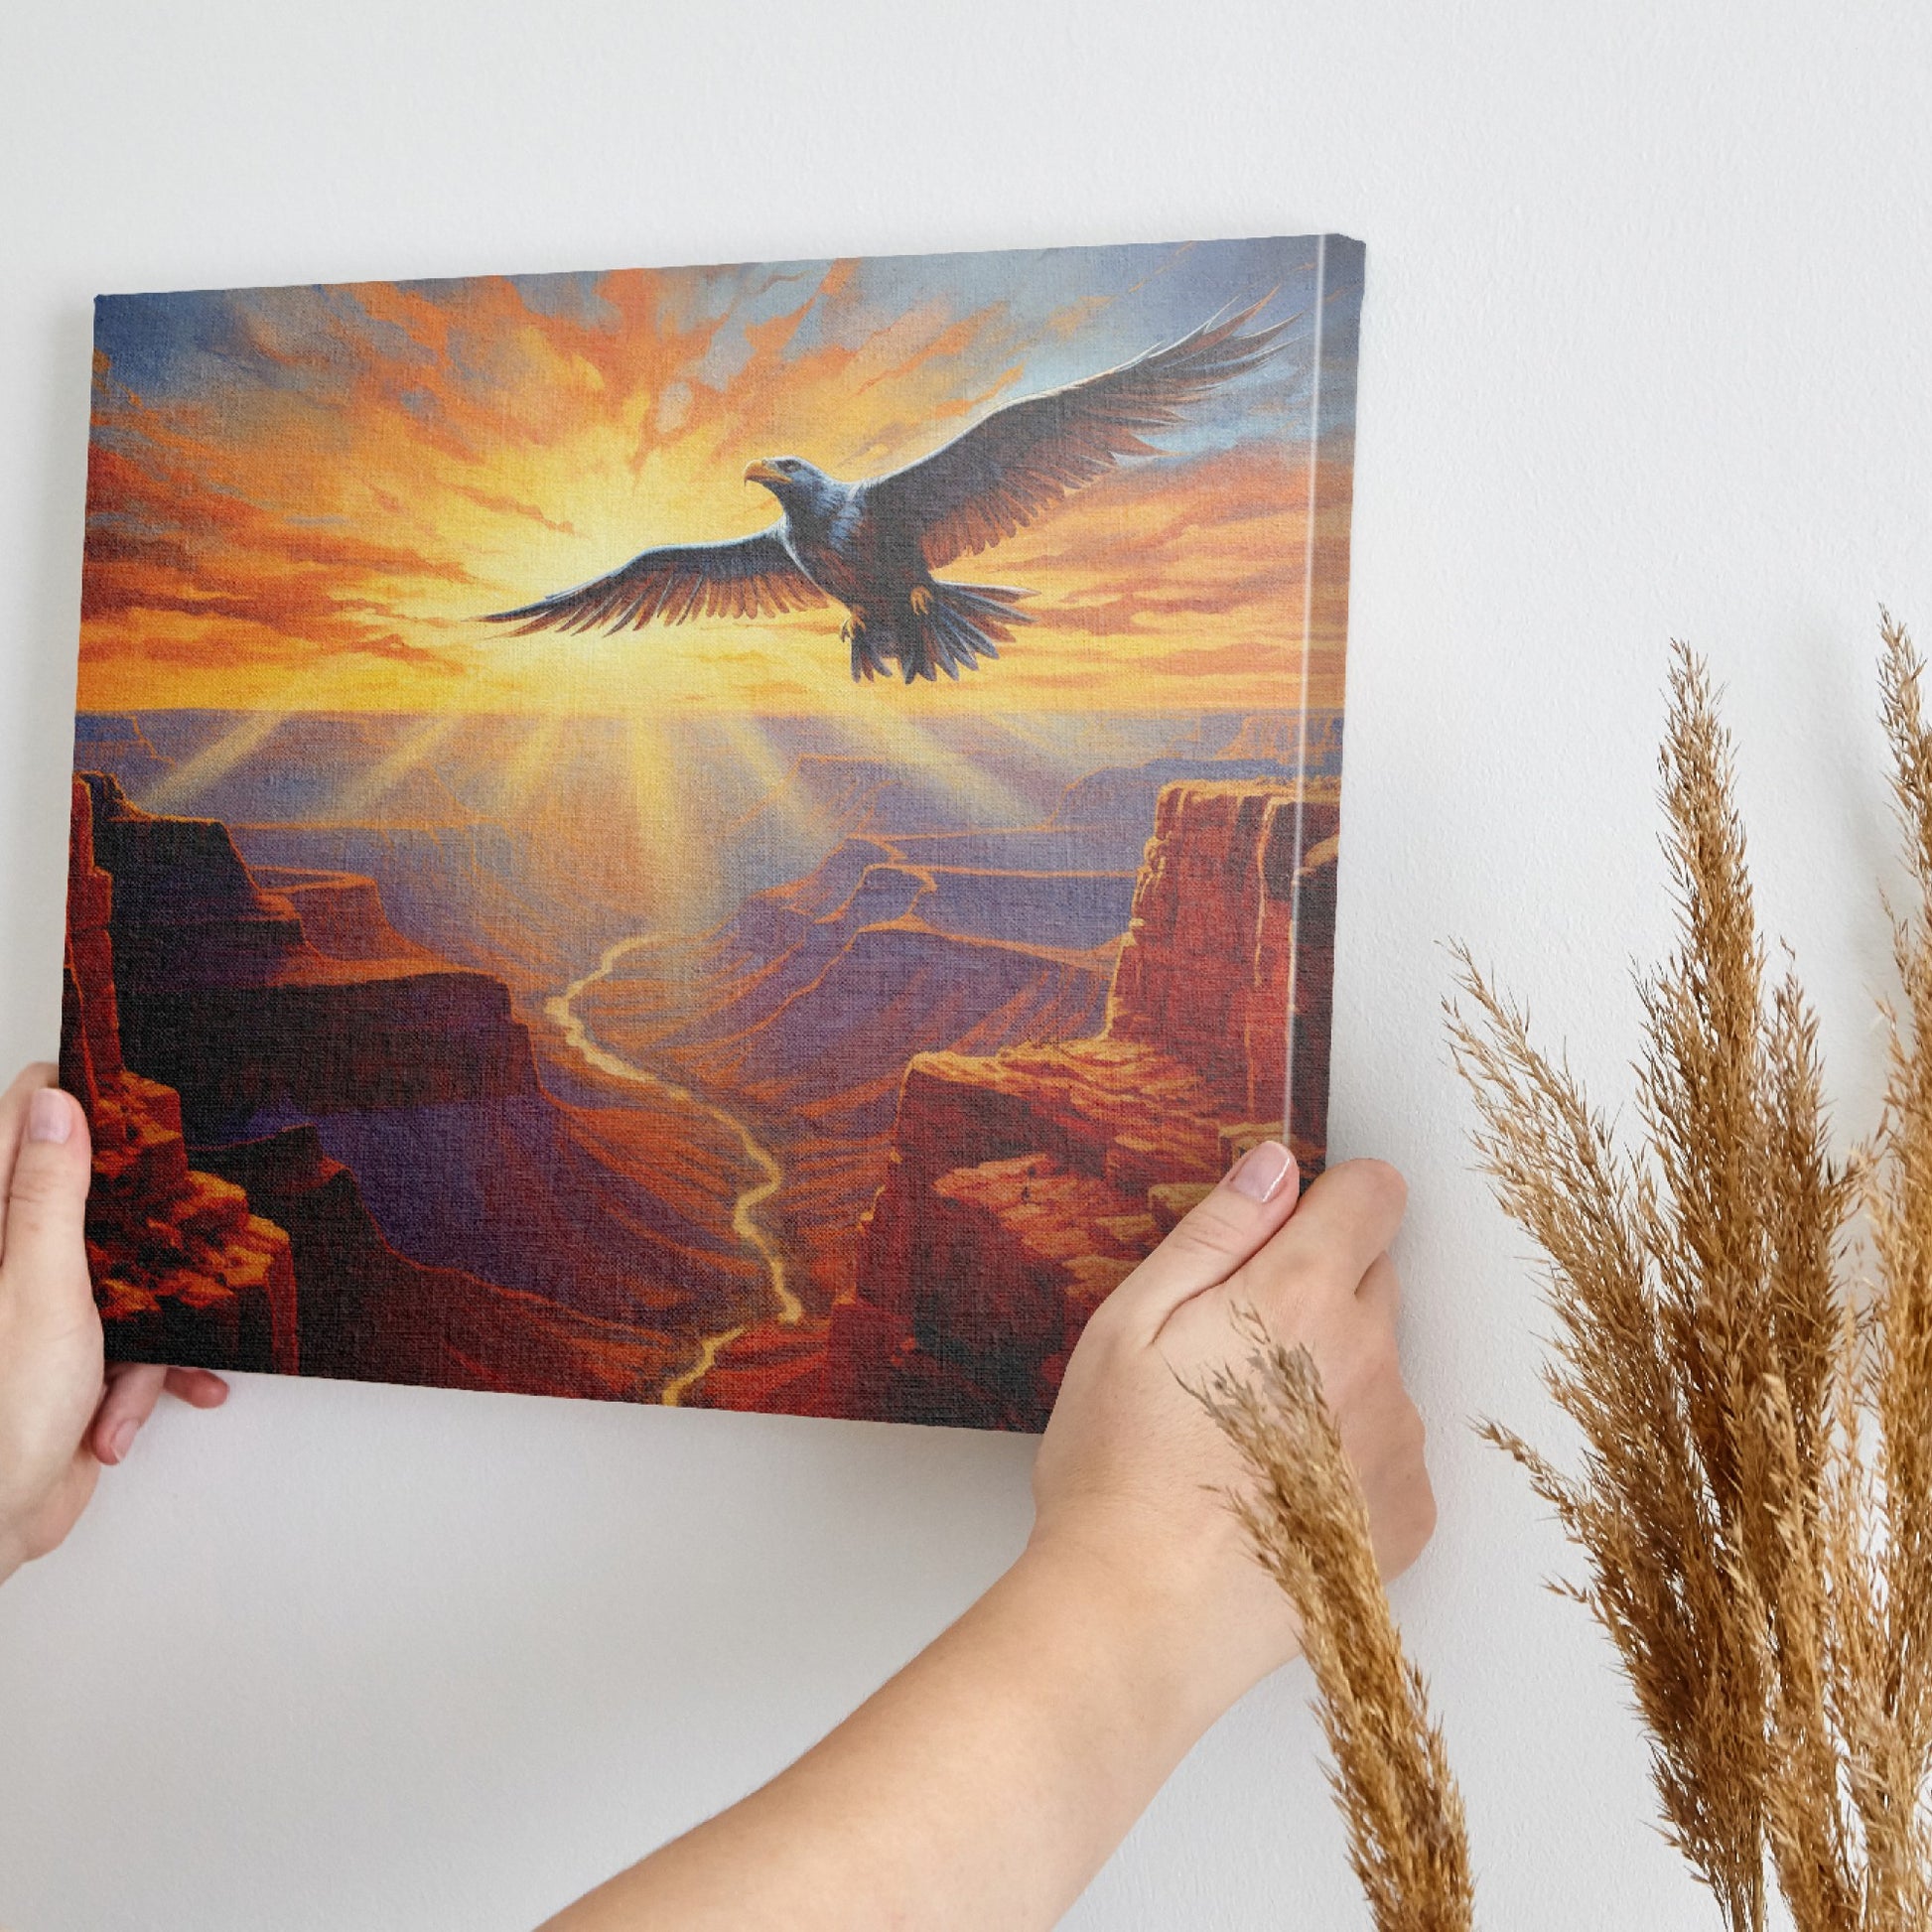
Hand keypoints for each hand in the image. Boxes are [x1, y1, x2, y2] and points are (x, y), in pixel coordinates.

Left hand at [0, 1063, 227, 1583]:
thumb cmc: (0, 1415)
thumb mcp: (40, 1288)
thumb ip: (49, 1195)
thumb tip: (57, 1105)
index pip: (23, 1122)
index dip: (76, 1099)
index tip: (134, 1091)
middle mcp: (11, 1259)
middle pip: (88, 1196)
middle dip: (144, 1221)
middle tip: (183, 1217)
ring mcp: (41, 1307)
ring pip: (126, 1272)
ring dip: (150, 1324)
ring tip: (141, 1366)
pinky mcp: (70, 1356)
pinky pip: (132, 1340)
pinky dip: (143, 1377)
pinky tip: (129, 1412)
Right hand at [1028, 1145, 1433, 1723]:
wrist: (1142, 1618)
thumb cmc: (1119, 1472)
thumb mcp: (1131, 1323)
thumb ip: (1215, 1232)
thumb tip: (1274, 1166)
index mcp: (1301, 1296)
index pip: (1374, 1194)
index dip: (1328, 1200)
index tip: (1283, 1233)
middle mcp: (1371, 1359)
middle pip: (1375, 1279)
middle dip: (1317, 1291)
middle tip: (1231, 1351)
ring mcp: (1397, 1441)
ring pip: (1379, 1367)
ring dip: (1332, 1377)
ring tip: (1242, 1436)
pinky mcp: (1407, 1515)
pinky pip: (1388, 1449)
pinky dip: (1346, 1456)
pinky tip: (1275, 1489)